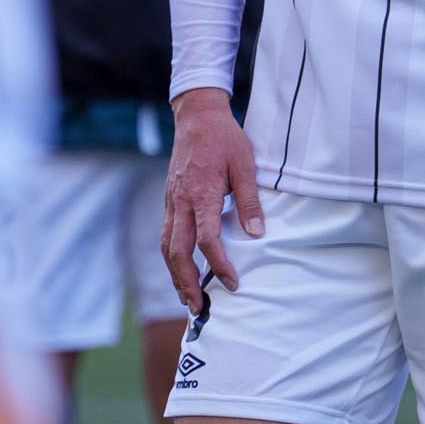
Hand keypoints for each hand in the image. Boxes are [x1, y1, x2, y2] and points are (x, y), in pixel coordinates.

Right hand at [161, 87, 260, 313]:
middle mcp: (181, 202)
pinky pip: (166, 235)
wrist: (196, 116)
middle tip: (197, 307)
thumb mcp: (245, 165)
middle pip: (177, 251)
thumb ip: (250, 201)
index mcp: (201, 193)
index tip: (232, 282)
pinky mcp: (169, 200)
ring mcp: (171, 202)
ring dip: (174, 275)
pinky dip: (172, 257)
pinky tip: (180, 270)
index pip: (207, 239)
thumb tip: (258, 234)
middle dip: (185, 282)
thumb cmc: (224, 139)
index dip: (219, 264)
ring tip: (186, 297)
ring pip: (167, 246)